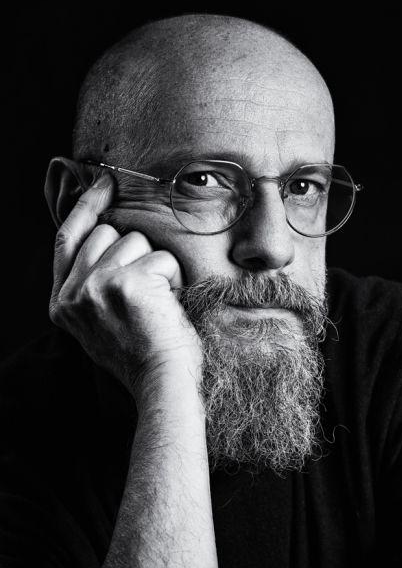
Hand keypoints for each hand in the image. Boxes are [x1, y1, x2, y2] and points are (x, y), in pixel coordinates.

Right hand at [49, 174, 201, 395]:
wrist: (162, 383)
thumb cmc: (142, 355)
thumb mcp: (100, 322)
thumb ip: (91, 284)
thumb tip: (106, 235)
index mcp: (62, 304)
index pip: (66, 239)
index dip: (86, 207)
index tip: (104, 184)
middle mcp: (74, 294)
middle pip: (105, 235)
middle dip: (136, 252)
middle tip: (149, 289)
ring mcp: (97, 287)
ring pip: (136, 242)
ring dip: (157, 266)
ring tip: (159, 302)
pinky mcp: (127, 284)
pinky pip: (162, 257)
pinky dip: (174, 277)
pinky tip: (170, 304)